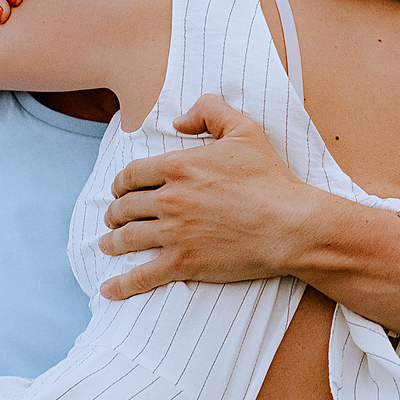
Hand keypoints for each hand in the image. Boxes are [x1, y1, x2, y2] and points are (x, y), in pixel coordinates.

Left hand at [99, 95, 333, 298]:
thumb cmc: (271, 178)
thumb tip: (177, 120)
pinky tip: (108, 289)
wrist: (291, 225)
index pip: (133, 174)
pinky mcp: (183, 263)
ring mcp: (174, 233)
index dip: (121, 182)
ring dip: (113, 242)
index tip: (119, 189)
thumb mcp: (244, 129)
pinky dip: (121, 284)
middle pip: (126, 206)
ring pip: (128, 238)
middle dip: (115, 212)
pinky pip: (141, 276)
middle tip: (114, 218)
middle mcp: (170, 198)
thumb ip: (210, 110)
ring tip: (107, 246)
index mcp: (178, 166)